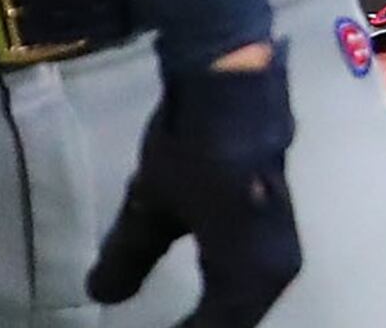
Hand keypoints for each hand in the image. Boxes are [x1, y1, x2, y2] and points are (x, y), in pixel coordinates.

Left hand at [88, 42, 300, 327]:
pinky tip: (203, 293)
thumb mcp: (150, 204)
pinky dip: (226, 295)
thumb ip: (127, 258)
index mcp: (247, 276)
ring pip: (245, 305)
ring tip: (179, 323)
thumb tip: (102, 296)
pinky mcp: (279, 226)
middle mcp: (275, 272)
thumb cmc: (193, 147)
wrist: (236, 82)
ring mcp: (283, 248)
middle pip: (234, 324)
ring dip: (214, 317)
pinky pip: (252, 281)